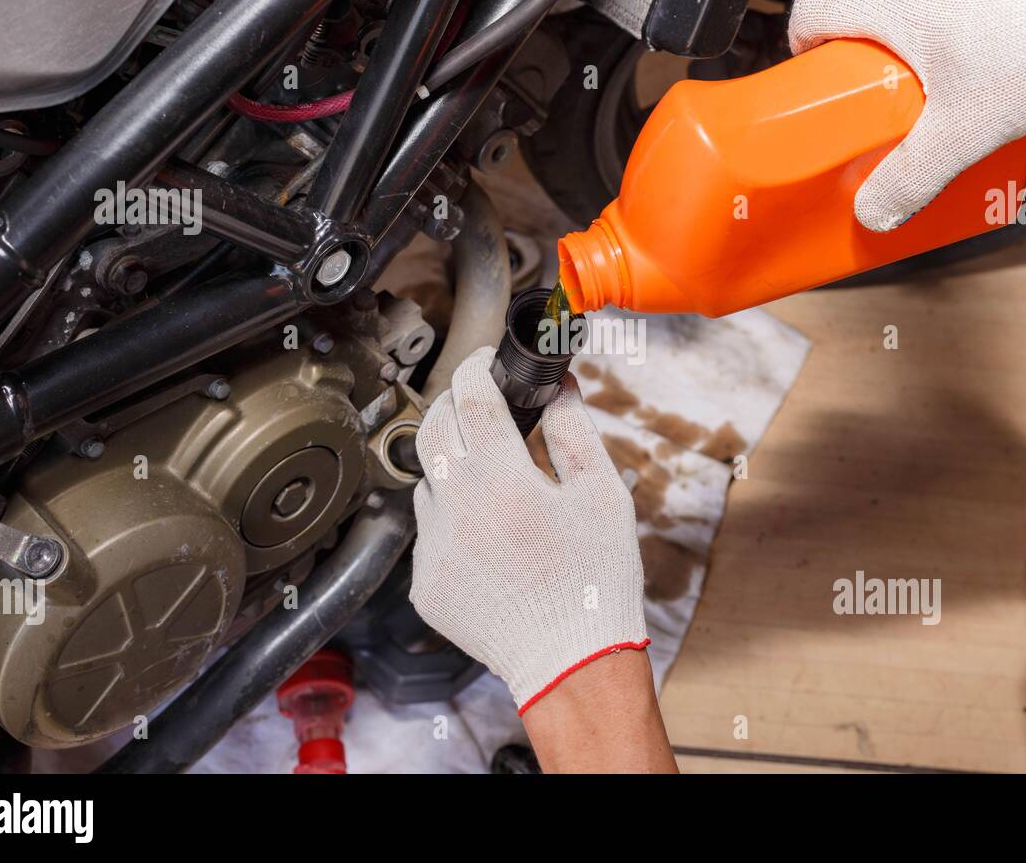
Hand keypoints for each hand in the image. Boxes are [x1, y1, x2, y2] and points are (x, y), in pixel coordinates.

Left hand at [410, 346, 648, 714]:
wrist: (570, 663)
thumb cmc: (594, 581)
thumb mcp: (601, 496)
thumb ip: (574, 432)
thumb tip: (559, 387)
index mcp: (500, 480)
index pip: (470, 397)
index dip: (477, 368)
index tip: (486, 362)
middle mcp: (454, 508)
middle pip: (432, 428)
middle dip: (452, 403)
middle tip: (479, 402)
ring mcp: (432, 548)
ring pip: (427, 481)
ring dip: (452, 465)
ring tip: (493, 478)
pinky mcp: (424, 582)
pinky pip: (428, 532)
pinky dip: (452, 519)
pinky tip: (490, 536)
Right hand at [788, 0, 1025, 231]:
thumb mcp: (963, 132)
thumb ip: (910, 178)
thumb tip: (875, 212)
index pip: (813, 8)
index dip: (805, 45)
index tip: (820, 73)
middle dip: (861, 36)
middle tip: (884, 82)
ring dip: (911, 10)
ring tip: (944, 57)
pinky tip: (991, 23)